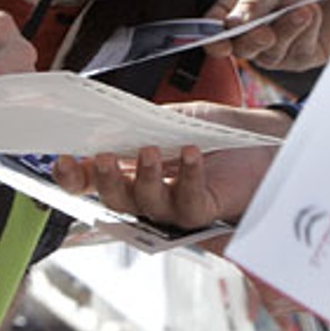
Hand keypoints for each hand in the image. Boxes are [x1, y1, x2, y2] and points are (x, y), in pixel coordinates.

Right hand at [49, 103, 291, 227]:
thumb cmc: (218, 131)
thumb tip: (106, 121)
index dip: (74, 177)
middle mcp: (151, 195)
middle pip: (116, 200)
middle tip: (99, 158)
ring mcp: (177, 207)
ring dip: (144, 179)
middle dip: (103, 182)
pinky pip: (189, 204)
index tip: (62, 161)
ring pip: (149, 207)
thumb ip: (142, 124)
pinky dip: (187, 176)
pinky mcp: (207, 211)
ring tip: (149, 151)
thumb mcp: (174, 119)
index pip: (94, 181)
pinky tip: (191, 153)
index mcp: (134, 171)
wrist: (267, 140)